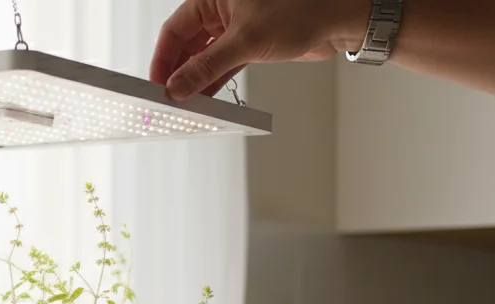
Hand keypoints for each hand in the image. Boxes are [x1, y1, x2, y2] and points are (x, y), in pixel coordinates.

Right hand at [150, 0, 369, 99]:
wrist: (337, 20)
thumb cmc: (299, 11)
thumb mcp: (246, 41)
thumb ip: (208, 66)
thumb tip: (178, 85)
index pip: (175, 29)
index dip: (163, 58)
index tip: (156, 83)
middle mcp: (221, 10)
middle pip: (187, 45)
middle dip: (178, 72)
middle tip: (169, 97)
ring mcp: (235, 27)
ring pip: (204, 57)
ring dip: (196, 80)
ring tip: (186, 102)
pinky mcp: (249, 43)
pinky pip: (223, 64)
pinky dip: (214, 81)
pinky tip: (206, 98)